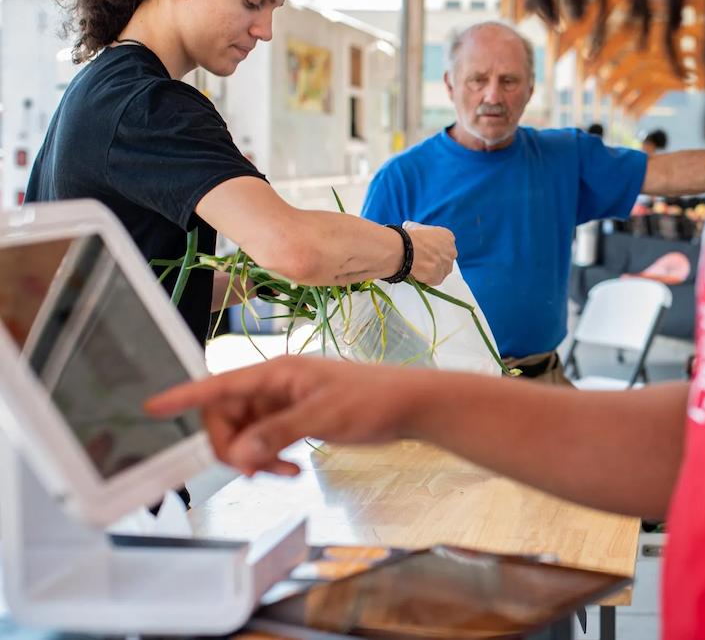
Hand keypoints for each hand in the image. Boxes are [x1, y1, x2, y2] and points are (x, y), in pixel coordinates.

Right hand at [143, 357, 426, 475]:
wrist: (407, 405)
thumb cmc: (371, 399)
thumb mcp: (323, 416)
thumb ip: (278, 434)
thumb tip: (240, 455)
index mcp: (276, 373)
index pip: (219, 384)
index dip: (184, 396)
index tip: (154, 407)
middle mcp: (274, 386)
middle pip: (226, 418)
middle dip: (232, 448)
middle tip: (254, 471)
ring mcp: (284, 403)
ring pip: (245, 434)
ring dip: (254, 457)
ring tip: (282, 472)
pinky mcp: (296, 419)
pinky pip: (265, 441)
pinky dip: (270, 458)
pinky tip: (291, 470)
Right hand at [404, 221, 455, 284]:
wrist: (405, 249)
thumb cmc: (410, 238)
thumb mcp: (420, 228)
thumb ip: (427, 236)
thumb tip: (420, 240)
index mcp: (448, 236)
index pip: (446, 246)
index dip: (435, 251)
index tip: (428, 253)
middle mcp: (451, 251)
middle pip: (446, 259)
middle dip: (436, 261)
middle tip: (423, 262)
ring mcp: (446, 265)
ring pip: (442, 271)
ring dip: (432, 271)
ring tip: (419, 268)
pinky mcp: (439, 276)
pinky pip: (434, 280)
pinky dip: (427, 279)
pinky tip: (418, 273)